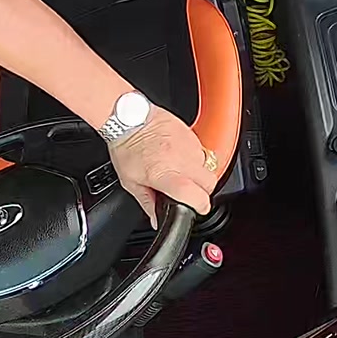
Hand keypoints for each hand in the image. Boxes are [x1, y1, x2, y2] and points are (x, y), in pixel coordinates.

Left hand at [107, 108, 216, 227]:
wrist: (128, 117)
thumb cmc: (126, 147)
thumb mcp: (130, 182)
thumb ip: (147, 203)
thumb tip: (156, 219)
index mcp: (167, 175)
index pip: (198, 197)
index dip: (200, 207)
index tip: (195, 208)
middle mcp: (183, 161)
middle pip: (210, 184)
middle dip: (202, 191)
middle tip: (187, 191)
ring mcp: (189, 145)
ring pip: (208, 166)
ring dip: (198, 173)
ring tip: (180, 171)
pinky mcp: (191, 134)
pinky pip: (201, 151)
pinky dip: (194, 158)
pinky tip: (178, 156)